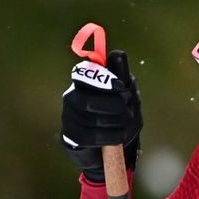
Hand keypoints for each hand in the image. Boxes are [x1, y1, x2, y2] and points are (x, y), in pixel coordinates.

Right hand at [61, 49, 141, 182]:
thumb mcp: (123, 93)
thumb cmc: (115, 112)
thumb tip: (119, 54)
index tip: (121, 85)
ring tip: (128, 120)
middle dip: (115, 105)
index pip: (82, 74)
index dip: (102, 79)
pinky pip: (96, 136)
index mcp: (81, 81)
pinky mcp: (73, 137)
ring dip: (119, 121)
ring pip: (96, 120)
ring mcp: (69, 118)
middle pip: (90, 101)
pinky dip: (114, 135)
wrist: (105, 144)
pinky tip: (121, 134)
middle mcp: (70, 97)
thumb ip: (121, 74)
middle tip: (128, 107)